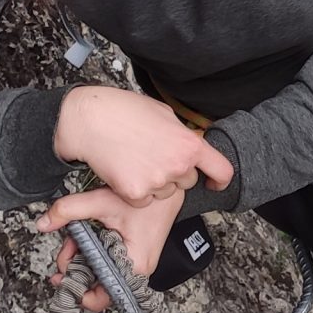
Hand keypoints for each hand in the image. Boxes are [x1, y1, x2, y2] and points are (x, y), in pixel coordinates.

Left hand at [42, 184, 184, 309]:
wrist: (170, 190)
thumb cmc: (149, 199)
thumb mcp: (102, 202)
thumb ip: (68, 210)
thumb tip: (44, 223)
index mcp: (132, 267)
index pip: (100, 299)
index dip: (76, 292)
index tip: (62, 279)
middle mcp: (135, 271)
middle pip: (94, 284)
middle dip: (74, 266)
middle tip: (69, 247)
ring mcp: (133, 264)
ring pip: (98, 272)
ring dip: (82, 256)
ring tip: (77, 237)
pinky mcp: (131, 256)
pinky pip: (106, 262)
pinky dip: (92, 250)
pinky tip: (88, 235)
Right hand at [54, 84, 232, 207]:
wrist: (90, 120)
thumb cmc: (124, 111)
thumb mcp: (164, 115)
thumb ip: (182, 135)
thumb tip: (191, 146)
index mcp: (189, 144)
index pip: (222, 170)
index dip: (220, 179)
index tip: (213, 182)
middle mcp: (178, 165)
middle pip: (187, 182)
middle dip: (174, 174)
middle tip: (152, 156)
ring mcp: (157, 181)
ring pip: (164, 193)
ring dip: (154, 183)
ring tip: (135, 160)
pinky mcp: (135, 193)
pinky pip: (144, 201)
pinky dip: (135, 192)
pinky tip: (124, 171)